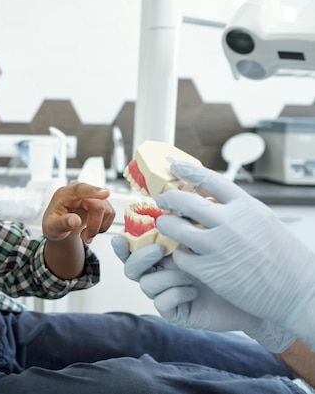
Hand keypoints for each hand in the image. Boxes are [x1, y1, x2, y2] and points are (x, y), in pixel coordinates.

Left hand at [42, 182, 113, 243]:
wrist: (59, 227)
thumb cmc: (53, 224)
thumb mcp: (51, 227)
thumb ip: (61, 223)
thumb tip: (75, 220)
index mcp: (65, 194)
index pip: (80, 189)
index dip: (93, 191)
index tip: (105, 193)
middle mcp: (80, 192)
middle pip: (97, 205)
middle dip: (94, 226)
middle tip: (85, 238)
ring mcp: (91, 196)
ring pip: (106, 210)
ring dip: (98, 227)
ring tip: (86, 235)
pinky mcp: (100, 202)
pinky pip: (110, 214)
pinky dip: (103, 226)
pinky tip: (92, 230)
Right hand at [111, 235, 296, 352]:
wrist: (260, 295)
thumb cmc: (237, 261)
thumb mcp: (215, 235)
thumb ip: (192, 220)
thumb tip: (180, 194)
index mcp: (165, 250)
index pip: (134, 246)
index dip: (123, 243)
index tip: (122, 236)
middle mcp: (161, 270)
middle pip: (131, 266)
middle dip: (140, 257)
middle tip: (161, 249)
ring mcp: (166, 291)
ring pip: (146, 284)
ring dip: (167, 276)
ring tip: (191, 273)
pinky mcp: (175, 311)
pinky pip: (162, 303)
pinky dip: (176, 294)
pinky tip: (195, 290)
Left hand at [155, 161, 314, 349]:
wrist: (298, 292)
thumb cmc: (285, 258)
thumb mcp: (264, 220)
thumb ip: (238, 209)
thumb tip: (211, 198)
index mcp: (246, 207)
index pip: (210, 179)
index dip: (188, 171)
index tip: (175, 167)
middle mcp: (230, 223)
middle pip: (184, 201)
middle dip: (168, 199)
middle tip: (162, 200)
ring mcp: (218, 246)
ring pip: (174, 227)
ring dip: (167, 225)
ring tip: (167, 226)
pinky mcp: (210, 271)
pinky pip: (180, 255)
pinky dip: (179, 254)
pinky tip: (184, 255)